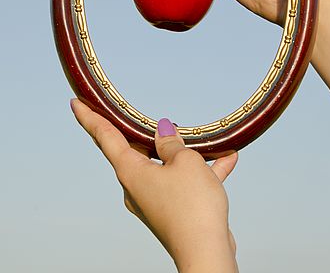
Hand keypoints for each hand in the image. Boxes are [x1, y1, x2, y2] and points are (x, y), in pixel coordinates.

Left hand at [70, 99, 238, 272]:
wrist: (207, 253)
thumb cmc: (192, 206)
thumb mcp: (185, 161)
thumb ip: (172, 142)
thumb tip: (163, 131)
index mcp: (130, 171)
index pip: (104, 136)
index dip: (90, 118)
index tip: (75, 103)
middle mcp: (136, 186)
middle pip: (135, 150)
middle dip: (147, 132)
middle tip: (145, 115)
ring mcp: (154, 200)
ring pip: (166, 166)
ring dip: (187, 152)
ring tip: (208, 139)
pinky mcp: (172, 210)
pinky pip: (184, 182)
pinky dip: (203, 171)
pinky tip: (227, 159)